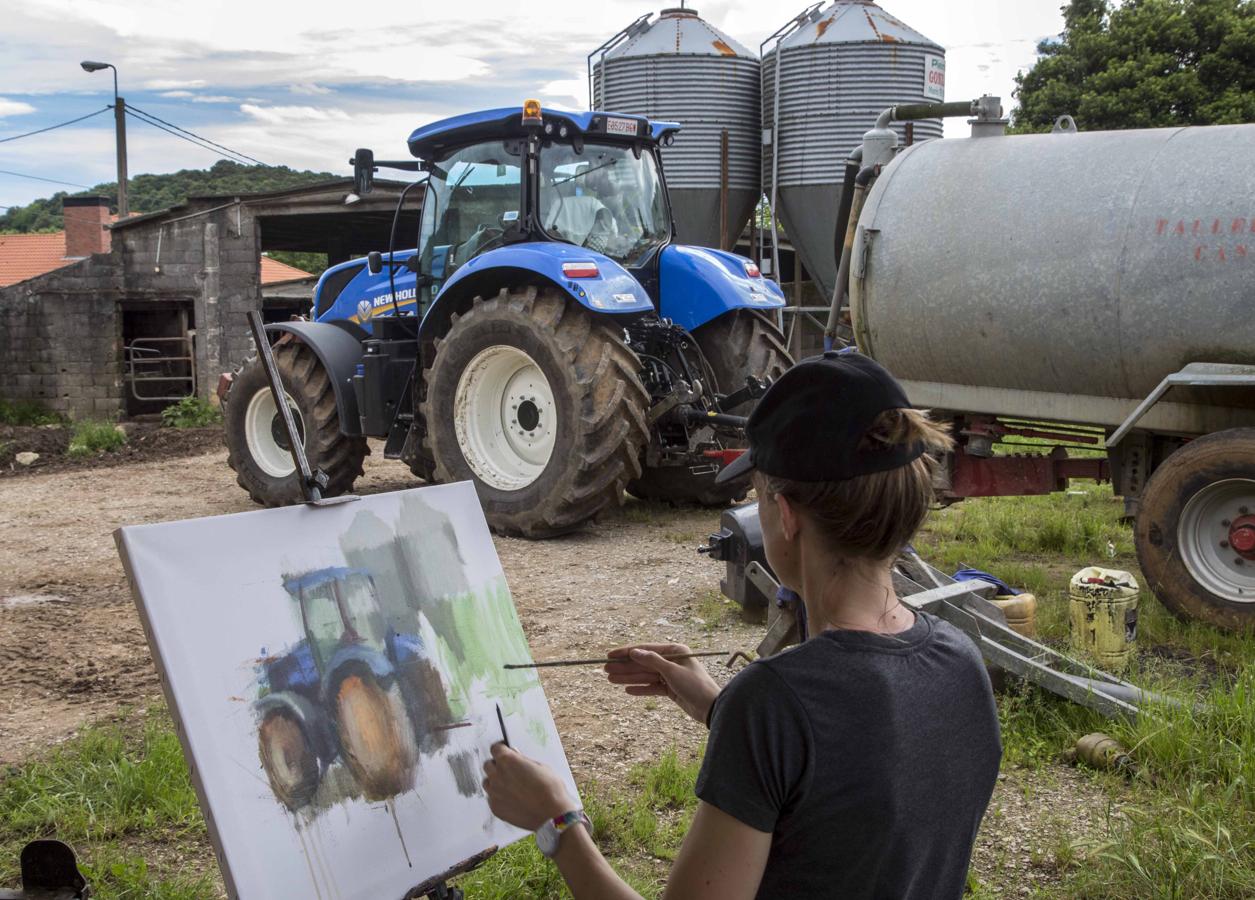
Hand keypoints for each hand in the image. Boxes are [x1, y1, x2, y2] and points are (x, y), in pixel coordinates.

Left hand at [482, 743, 575, 830]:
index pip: (495, 748)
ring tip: (510, 786)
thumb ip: (523, 761)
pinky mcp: (495, 808)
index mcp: (507, 760)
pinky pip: (492, 798)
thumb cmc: (550, 788)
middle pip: (488, 765)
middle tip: (509, 770)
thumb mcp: (540, 766)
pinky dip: (499, 797)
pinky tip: (512, 799)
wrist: (552, 814)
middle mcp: (497, 775)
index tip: (506, 751)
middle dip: (497, 765)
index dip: (502, 749)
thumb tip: (517, 759)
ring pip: (488, 782)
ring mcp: (494, 793)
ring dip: (495, 781)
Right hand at [604, 643, 720, 724]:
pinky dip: (640, 689)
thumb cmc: (695, 686)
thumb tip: (634, 651)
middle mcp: (672, 661)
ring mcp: (671, 676)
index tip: (610, 655)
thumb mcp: (672, 671)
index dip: (626, 652)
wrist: (711, 708)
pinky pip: (652, 687)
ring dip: (628, 678)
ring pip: (645, 675)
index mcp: (675, 651)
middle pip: (643, 663)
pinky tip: (627, 690)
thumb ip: (652, 661)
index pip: (646, 649)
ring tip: (610, 680)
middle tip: (605, 670)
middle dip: (624, 666)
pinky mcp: (671, 690)